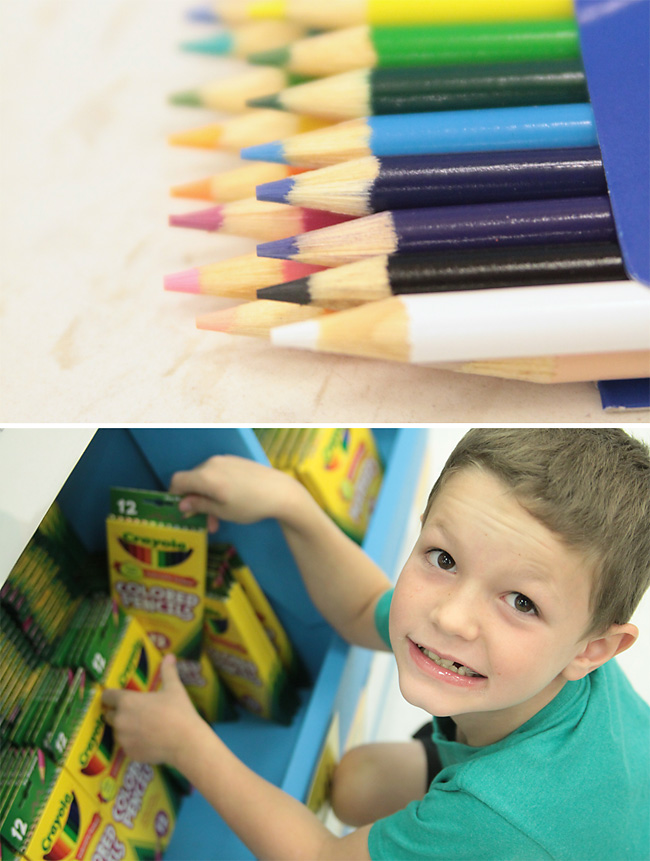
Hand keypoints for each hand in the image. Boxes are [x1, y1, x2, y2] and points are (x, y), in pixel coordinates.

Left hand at [101, 654, 201, 767]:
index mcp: (126, 701)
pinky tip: (147, 740)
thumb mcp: (174, 688)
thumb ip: (168, 671)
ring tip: (142, 726)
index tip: (119, 695)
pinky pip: (126, 746)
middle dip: (117, 712)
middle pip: (109, 714)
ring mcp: (123, 739)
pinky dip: (133, 743)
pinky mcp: (129, 753)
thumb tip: (170, 656)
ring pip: (117, 731)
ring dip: (124, 728)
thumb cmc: (178, 711)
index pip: (107, 696)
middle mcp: (120, 720)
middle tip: (134, 711)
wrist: (186, 742)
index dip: (112, 695)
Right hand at [169, 454, 301, 531]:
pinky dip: (217, 488)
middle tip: (205, 523)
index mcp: (205, 475)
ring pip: (206, 479)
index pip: (177, 480)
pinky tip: (229, 503)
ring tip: (218, 520)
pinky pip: (219, 474)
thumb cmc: (250, 505)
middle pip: (192, 480)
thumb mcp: (222, 511)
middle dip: (195, 502)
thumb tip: (182, 505)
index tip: (182, 511)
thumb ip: (199, 506)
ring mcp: (225, 460)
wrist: (281, 492)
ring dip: (208, 498)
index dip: (175, 496)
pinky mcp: (236, 461)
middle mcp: (212, 464)